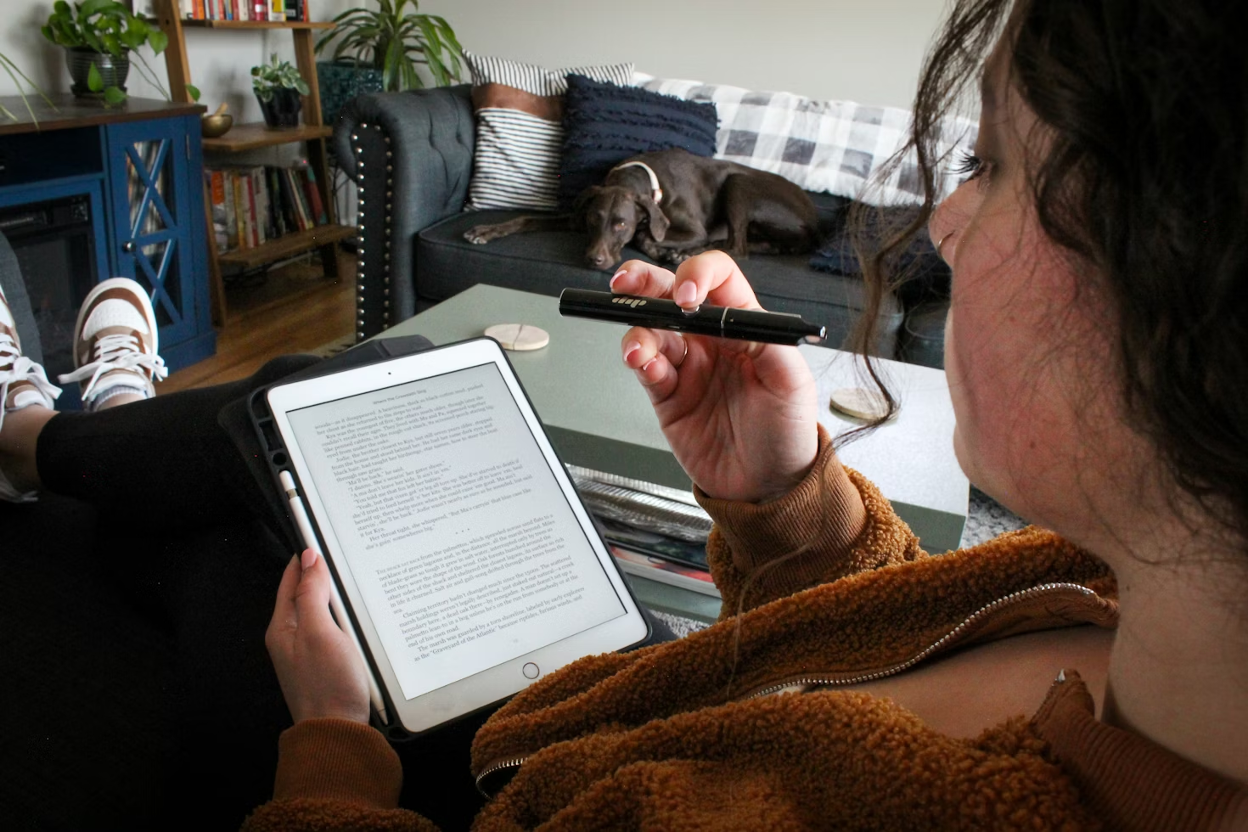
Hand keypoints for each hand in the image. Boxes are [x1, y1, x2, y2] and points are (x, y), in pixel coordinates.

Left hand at [266, 549, 369, 724]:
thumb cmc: (326, 684)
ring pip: (321, 612)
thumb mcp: (319, 631)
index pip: (291, 580)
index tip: (319, 536)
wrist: (337, 731)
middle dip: (321, 574)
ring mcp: (308, 652)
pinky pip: (333, 630)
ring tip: (351, 578)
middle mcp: (291, 638)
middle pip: (305, 595)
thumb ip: (312, 593)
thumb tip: (309, 559)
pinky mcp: (326, 664)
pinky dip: (344, 618)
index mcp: (282, 627)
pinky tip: (358, 617)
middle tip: (339, 552)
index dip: (305, 558)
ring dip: (335, 597)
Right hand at [613, 251, 818, 502]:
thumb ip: (765, 340)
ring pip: (650, 329)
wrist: (767, 487)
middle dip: (645, 283)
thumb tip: (736, 314)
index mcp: (745, 324)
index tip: (687, 296)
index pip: (717, 279)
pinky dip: (639, 360)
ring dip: (637, 330)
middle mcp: (711, 339)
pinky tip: (643, 365)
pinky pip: (646, 367)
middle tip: (626, 283)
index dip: (697, 275)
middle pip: (670, 293)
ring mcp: (687, 366)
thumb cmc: (787, 433)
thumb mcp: (791, 382)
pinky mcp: (666, 395)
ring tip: (638, 350)